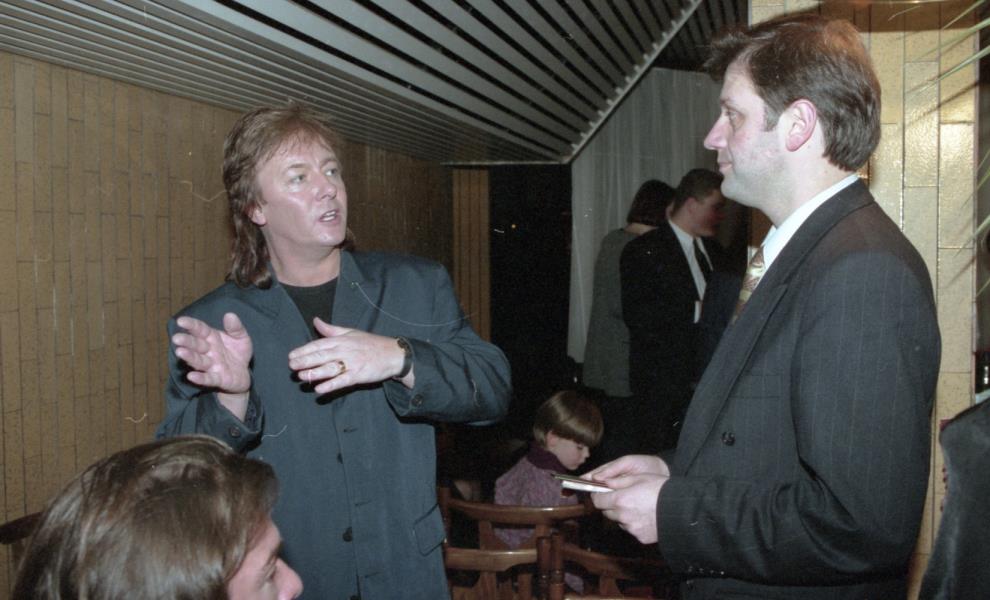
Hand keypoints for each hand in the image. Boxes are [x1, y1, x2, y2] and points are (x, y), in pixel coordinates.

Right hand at [173, 313, 251, 393]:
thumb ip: (235, 328)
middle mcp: (208, 351)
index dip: (191, 325)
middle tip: (176, 338)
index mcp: (212, 338)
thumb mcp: (241, 337)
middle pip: (196, 345)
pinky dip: (200, 378)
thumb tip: (230, 315)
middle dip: (186, 341)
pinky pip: (208, 378)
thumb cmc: (238, 353)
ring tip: (180, 352)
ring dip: (189, 357)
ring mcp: (212, 366)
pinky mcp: (218, 379)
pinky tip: (191, 376)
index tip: (181, 321)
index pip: (200, 329)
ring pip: (199, 361)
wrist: (243, 375)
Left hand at [287, 318, 409, 393]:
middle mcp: (345, 350)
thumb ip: (331, 329)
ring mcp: (352, 363)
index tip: (291, 356)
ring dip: (315, 372)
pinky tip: (319, 389)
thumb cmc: (371, 343)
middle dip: (305, 361)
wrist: (393, 354)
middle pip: (322, 356)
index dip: (304, 350)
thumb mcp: (351, 332)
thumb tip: (316, 320)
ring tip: (302, 376)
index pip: (319, 344)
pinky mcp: (359, 375)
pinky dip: (331, 385)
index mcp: (342, 339)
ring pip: (330, 368)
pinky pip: (342, 380)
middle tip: (292, 366)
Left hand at [582, 455, 669, 544]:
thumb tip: (603, 482)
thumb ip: (618, 481)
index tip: (602, 492)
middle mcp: (623, 516)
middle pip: (607, 512)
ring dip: (623, 514)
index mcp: (620, 500)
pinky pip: (632, 529)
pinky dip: (635, 523)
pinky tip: (647, 516)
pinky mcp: (640, 537)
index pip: (597, 501)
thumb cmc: (661, 489)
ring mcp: (631, 529)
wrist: (682, 509)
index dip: (598, 496)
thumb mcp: (639, 477)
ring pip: (620, 521)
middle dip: (612, 505)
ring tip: (639, 506)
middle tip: (624, 497)